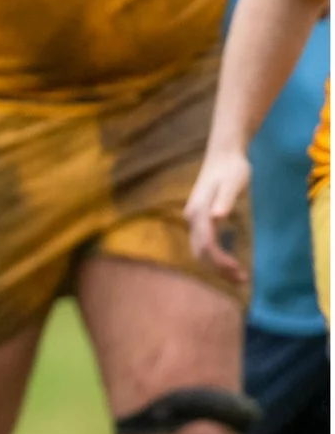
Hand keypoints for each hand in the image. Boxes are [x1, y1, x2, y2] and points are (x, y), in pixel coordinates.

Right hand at [183, 145, 251, 284]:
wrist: (223, 154)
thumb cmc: (232, 168)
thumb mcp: (233, 182)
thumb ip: (224, 200)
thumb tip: (217, 217)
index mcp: (199, 212)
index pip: (207, 245)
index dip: (221, 261)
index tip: (239, 271)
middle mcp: (192, 218)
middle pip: (200, 252)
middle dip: (219, 268)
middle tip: (242, 279)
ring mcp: (194, 219)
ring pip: (199, 249)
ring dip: (216, 265)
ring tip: (237, 274)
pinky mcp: (199, 218)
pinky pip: (203, 243)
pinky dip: (214, 256)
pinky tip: (228, 260)